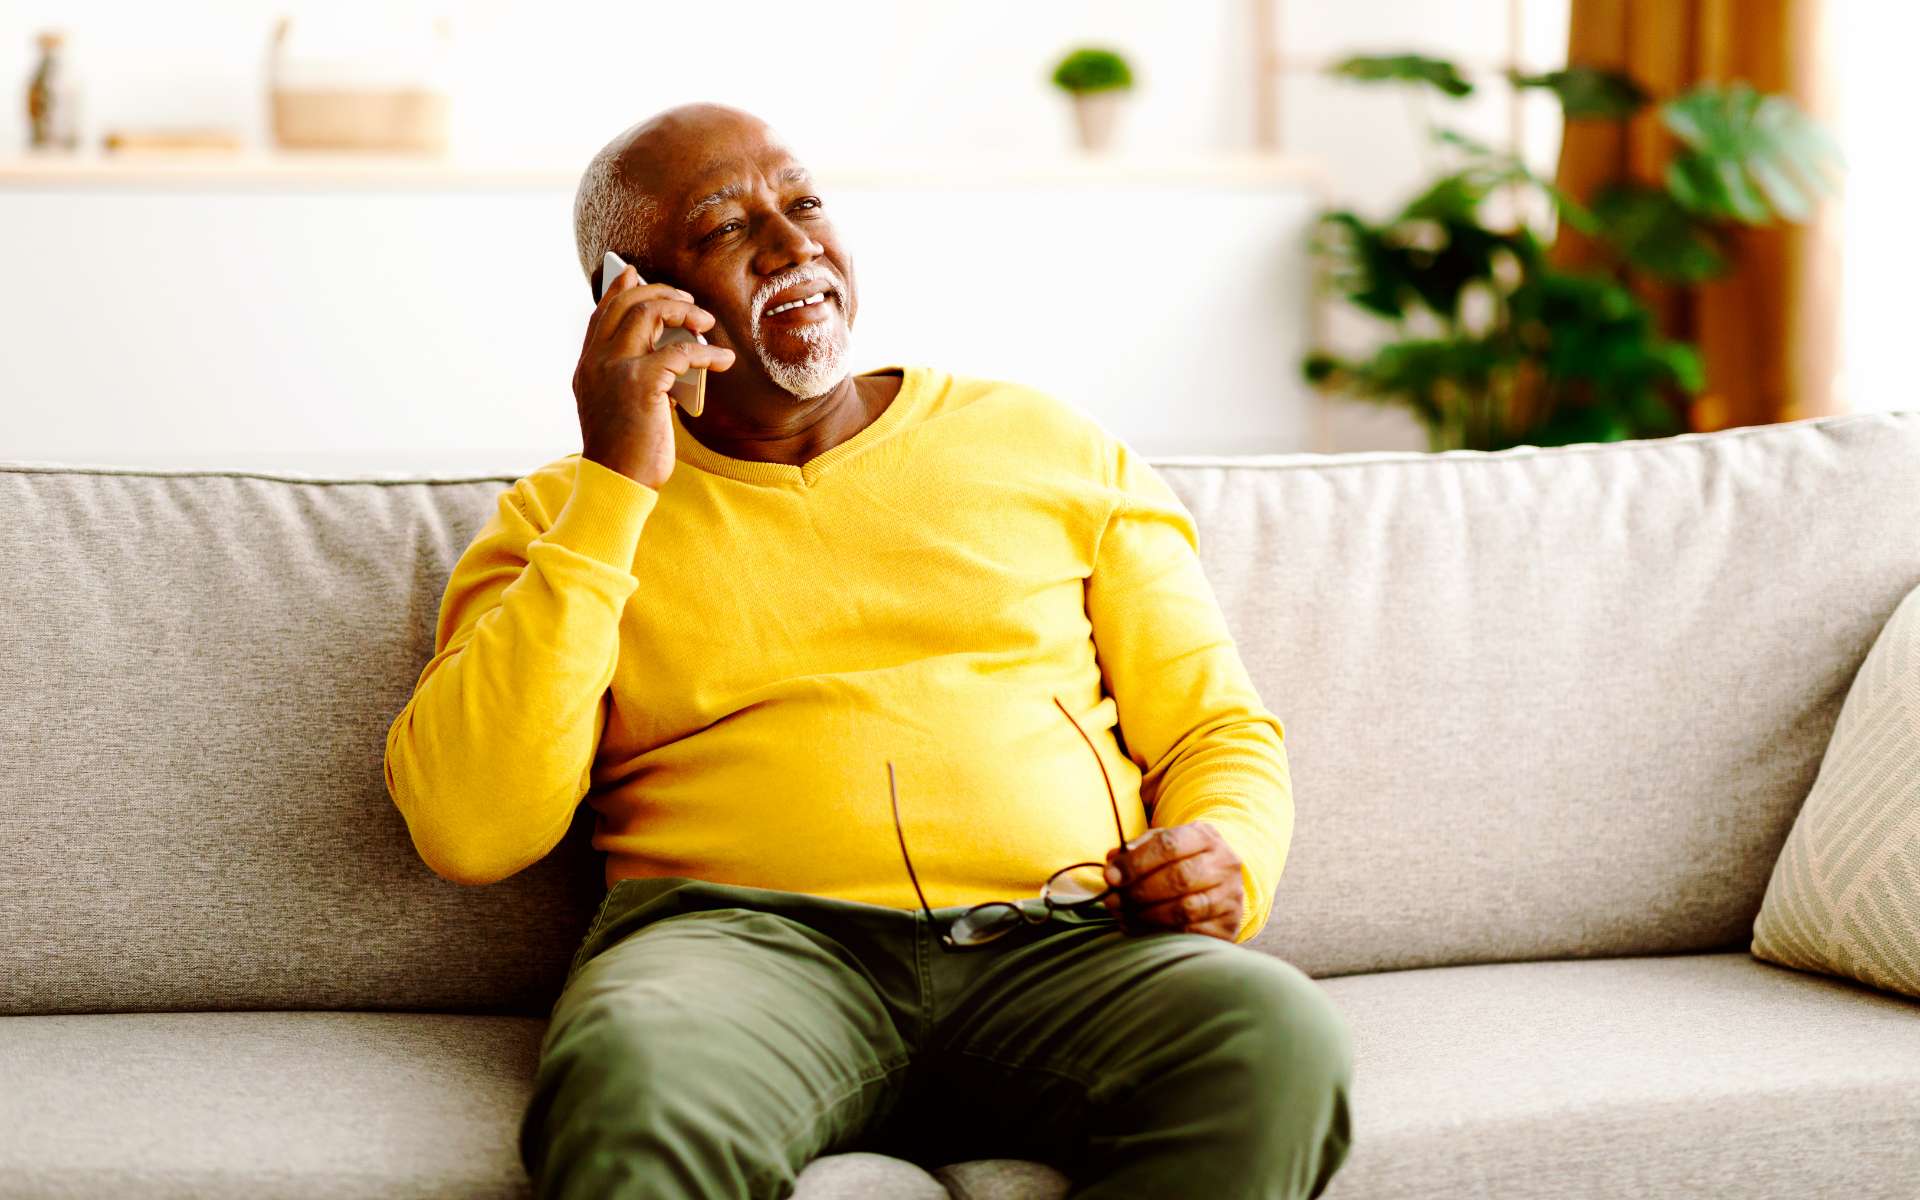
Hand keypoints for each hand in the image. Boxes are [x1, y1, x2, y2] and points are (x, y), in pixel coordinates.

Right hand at [572, 265, 736, 489]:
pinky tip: (722, 359)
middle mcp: (596, 361)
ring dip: (683, 311)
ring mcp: (615, 369)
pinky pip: (681, 352)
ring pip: (649, 313)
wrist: (617, 482)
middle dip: (661, 293)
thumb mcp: (622, 407)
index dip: (619, 289)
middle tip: (688, 302)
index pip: (601, 314)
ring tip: (705, 323)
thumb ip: (634, 376)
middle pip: (627, 303)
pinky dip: (707, 352)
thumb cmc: (627, 451)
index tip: (635, 273)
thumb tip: (669, 353)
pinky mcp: (640, 382)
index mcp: (588, 367)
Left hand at [1101, 822, 1244, 941]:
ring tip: (1121, 915)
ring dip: (1146, 915)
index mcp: (1205, 836)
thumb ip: (1136, 849)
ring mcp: (1230, 897)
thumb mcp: (1161, 844)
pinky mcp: (1228, 925)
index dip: (1136, 862)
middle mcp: (1225, 864)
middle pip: (1179, 878)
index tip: (1110, 876)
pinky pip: (1191, 933)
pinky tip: (1138, 928)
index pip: (1169, 845)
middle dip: (1139, 891)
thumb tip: (1113, 863)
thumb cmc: (1181, 859)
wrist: (1219, 880)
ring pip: (1185, 909)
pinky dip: (1159, 933)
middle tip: (1112, 900)